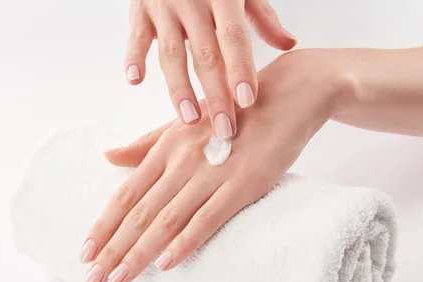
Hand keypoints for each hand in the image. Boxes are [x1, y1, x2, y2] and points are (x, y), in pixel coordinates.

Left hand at [81, 49, 353, 281]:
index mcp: (166, 149)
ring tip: (118, 279)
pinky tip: (166, 264)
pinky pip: (208, 218)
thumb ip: (145, 145)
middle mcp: (181, 162)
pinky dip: (185, 241)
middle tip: (92, 278)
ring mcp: (211, 173)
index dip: (103, 225)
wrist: (286, 97)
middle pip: (139, 212)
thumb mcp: (184, 124)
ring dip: (140, 253)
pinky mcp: (242, 184)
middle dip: (112, 249)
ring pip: (167, 220)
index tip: (85, 252)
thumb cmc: (231, 114)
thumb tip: (108, 156)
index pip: (126, 194)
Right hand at [124, 0, 295, 138]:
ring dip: (179, 89)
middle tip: (223, 129)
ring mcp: (165, 7)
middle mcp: (193, 2)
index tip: (247, 101)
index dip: (240, 70)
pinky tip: (135, 80)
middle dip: (215, 95)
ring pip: (171, 54)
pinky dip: (133, 58)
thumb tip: (288, 44)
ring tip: (189, 119)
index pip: (234, 38)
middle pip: (205, 56)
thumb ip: (262, 17)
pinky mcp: (141, 11)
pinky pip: (136, 37)